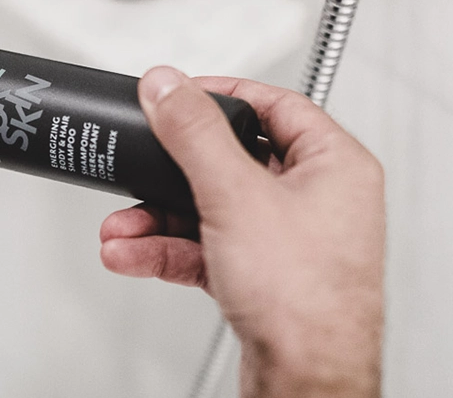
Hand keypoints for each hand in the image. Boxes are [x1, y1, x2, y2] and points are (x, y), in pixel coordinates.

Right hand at [99, 67, 383, 397]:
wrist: (302, 382)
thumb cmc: (304, 300)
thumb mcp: (235, 195)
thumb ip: (194, 134)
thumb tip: (168, 85)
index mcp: (332, 165)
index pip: (274, 104)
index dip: (222, 94)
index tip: (181, 94)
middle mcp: (313, 199)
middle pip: (230, 159)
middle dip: (171, 170)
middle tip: (142, 158)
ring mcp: (285, 239)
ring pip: (209, 208)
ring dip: (157, 216)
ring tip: (120, 224)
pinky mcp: (259, 274)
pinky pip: (205, 246)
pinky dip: (166, 248)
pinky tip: (131, 252)